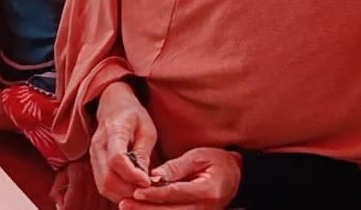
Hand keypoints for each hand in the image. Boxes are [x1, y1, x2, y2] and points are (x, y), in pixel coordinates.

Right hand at [90, 81, 158, 202]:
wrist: (113, 106)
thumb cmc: (133, 116)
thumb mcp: (146, 129)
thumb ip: (143, 154)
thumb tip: (144, 180)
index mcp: (113, 131)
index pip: (117, 159)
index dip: (132, 175)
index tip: (148, 182)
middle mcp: (98, 146)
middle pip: (107, 179)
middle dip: (129, 191)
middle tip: (148, 192)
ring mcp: (93, 156)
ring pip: (103, 186)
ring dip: (123, 195)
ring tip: (142, 193)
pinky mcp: (94, 165)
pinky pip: (103, 186)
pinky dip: (118, 193)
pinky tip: (132, 190)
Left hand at [122, 148, 242, 208]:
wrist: (236, 176)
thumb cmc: (217, 162)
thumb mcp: (198, 156)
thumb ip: (176, 167)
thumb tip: (153, 177)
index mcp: (207, 191)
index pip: (176, 194)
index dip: (155, 194)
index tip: (136, 192)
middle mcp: (205, 208)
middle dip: (145, 209)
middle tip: (124, 204)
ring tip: (127, 208)